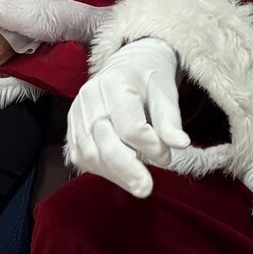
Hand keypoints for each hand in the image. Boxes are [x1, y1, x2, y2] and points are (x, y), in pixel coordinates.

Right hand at [66, 37, 186, 196]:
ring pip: (90, 153)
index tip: (168, 157)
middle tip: (146, 189)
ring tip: (138, 185)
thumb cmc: (150, 78)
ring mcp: (76, 113)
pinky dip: (102, 170)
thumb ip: (170, 119)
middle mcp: (90, 97)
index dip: (150, 147)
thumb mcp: (166, 91)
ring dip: (115, 174)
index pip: (130, 126)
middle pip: (104, 142)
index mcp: (115, 83)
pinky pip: (82, 156)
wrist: (127, 64)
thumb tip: (181, 144)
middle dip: (127, 169)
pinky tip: (122, 176)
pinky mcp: (72, 128)